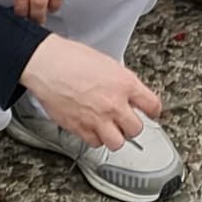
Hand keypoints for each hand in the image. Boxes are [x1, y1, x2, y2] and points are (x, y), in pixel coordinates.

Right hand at [18, 34, 161, 155]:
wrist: (47, 65)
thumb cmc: (72, 58)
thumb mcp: (108, 63)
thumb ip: (122, 82)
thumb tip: (129, 94)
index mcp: (125, 83)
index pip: (153, 105)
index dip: (154, 111)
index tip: (152, 113)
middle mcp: (114, 104)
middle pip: (136, 129)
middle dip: (132, 126)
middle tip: (127, 121)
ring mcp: (97, 119)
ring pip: (117, 143)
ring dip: (115, 136)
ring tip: (110, 128)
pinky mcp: (80, 129)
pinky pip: (95, 143)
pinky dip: (95, 138)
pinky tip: (92, 128)